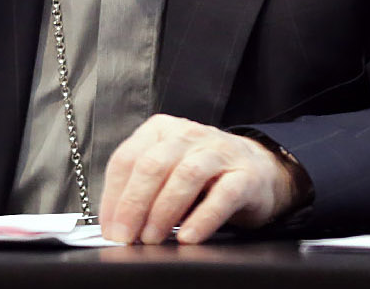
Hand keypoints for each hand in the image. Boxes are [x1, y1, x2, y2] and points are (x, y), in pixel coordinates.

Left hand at [97, 114, 302, 244]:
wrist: (259, 169)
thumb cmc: (204, 175)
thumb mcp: (168, 171)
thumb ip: (141, 189)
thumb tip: (114, 225)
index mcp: (161, 130)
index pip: (127, 158)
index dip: (113, 196)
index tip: (110, 228)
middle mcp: (189, 134)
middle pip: (153, 165)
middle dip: (134, 205)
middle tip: (126, 237)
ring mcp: (220, 151)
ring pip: (186, 176)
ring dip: (164, 212)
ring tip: (153, 239)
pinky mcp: (246, 175)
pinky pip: (223, 196)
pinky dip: (202, 219)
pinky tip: (188, 237)